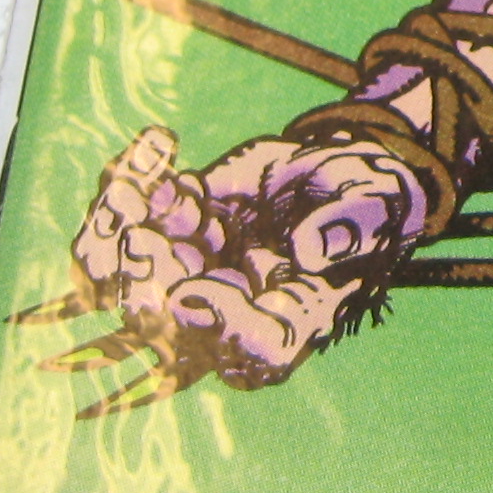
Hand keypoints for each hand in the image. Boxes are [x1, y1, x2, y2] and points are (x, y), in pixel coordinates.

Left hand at [62, 126, 424, 402]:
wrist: (337, 171)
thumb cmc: (368, 199)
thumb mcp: (375, 204)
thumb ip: (351, 225)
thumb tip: (310, 249)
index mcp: (292, 319)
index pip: (252, 348)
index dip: (219, 325)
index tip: (194, 291)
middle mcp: (234, 308)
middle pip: (172, 322)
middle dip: (147, 278)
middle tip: (138, 234)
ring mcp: (197, 270)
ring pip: (132, 277)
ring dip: (117, 235)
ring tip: (127, 184)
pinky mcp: (176, 231)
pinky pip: (135, 218)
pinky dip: (134, 181)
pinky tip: (156, 144)